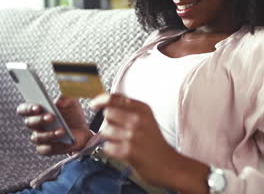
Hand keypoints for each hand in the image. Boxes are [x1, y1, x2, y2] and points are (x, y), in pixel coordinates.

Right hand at [16, 96, 92, 155]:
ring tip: (62, 131)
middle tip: (52, 117)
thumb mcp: (71, 102)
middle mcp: (35, 125)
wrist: (83, 129)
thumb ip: (65, 98)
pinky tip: (65, 142)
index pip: (23, 109)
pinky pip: (46, 150)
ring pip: (37, 138)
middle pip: (29, 123)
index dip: (27, 109)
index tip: (37, 107)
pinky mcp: (47, 149)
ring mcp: (40, 138)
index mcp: (37, 111)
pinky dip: (56, 146)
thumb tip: (57, 102)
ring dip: (49, 134)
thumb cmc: (72, 113)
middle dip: (40, 120)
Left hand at [90, 93, 209, 193]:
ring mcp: (133, 135)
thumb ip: (128, 109)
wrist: (168, 164)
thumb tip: (104, 103)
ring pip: (105, 131)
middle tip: (119, 131)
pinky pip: (107, 147)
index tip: (94, 104)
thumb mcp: (147, 119)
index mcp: (143, 109)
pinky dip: (112, 150)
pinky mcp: (129, 151)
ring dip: (110, 138)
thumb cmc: (154, 142)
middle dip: (109, 122)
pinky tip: (123, 151)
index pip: (115, 97)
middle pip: (107, 113)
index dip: (101, 100)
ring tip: (123, 142)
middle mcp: (138, 119)